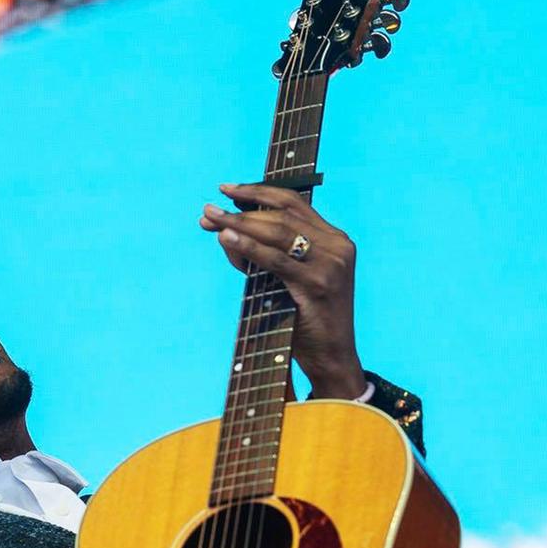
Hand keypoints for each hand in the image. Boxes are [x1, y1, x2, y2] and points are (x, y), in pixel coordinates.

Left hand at [200, 183, 366, 398]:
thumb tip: (222, 231)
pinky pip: (276, 259)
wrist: (331, 358)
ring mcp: (331, 264)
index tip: (227, 189)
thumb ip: (260, 255)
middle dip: (241, 210)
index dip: (258, 191)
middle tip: (209, 211)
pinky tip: (226, 238)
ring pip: (278, 232)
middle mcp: (337, 246)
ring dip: (240, 223)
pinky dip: (248, 246)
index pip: (293, 203)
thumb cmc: (305, 321)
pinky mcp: (318, 284)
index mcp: (335, 239)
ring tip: (211, 219)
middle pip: (282, 215)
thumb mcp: (283, 280)